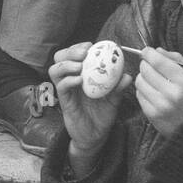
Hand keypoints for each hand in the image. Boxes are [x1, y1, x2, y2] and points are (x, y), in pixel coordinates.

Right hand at [49, 41, 132, 160]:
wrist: (96, 136)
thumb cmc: (103, 114)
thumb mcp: (114, 99)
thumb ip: (119, 87)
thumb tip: (127, 76)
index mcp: (81, 74)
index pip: (73, 54)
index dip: (79, 46)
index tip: (91, 45)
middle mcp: (71, 79)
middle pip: (60, 57)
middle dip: (70, 51)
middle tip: (83, 53)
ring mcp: (66, 90)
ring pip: (55, 69)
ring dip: (66, 64)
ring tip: (79, 66)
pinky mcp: (64, 102)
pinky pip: (61, 87)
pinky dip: (68, 80)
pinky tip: (79, 80)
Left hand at [135, 47, 182, 139]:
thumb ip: (176, 59)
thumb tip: (156, 50)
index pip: (157, 61)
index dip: (148, 53)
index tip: (147, 52)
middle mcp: (172, 93)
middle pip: (145, 70)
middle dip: (146, 65)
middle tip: (150, 67)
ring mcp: (161, 105)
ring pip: (139, 82)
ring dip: (143, 78)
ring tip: (152, 80)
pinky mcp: (152, 114)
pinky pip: (139, 95)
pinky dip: (143, 91)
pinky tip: (152, 92)